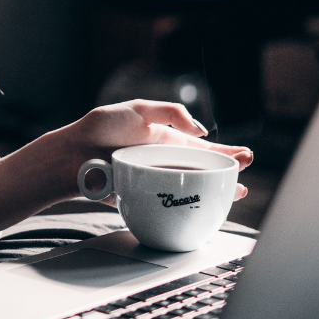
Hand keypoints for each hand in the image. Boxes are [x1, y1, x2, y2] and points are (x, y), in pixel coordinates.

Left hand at [69, 100, 251, 200]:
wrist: (72, 153)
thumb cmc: (101, 127)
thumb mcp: (139, 109)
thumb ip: (171, 113)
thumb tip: (200, 131)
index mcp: (164, 140)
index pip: (200, 147)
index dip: (224, 152)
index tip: (245, 156)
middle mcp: (163, 161)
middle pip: (201, 169)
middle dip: (226, 172)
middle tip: (246, 174)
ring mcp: (154, 180)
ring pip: (190, 189)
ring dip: (214, 191)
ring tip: (235, 193)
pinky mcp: (143, 197)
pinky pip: (170, 204)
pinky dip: (188, 207)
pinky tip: (203, 209)